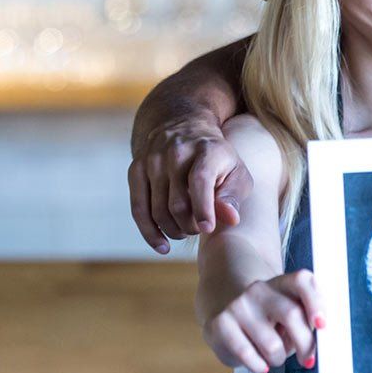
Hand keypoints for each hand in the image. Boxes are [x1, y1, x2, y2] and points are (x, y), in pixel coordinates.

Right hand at [128, 118, 253, 253]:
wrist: (184, 126)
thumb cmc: (216, 158)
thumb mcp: (235, 171)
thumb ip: (233, 196)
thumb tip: (230, 219)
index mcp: (206, 150)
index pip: (200, 180)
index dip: (203, 208)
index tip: (206, 229)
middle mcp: (176, 152)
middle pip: (178, 203)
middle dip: (189, 226)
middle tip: (197, 229)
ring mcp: (152, 160)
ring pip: (158, 210)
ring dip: (173, 230)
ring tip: (185, 231)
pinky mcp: (136, 169)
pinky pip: (138, 208)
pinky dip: (149, 232)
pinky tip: (162, 246)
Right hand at [202, 271, 323, 372]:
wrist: (228, 321)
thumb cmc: (268, 325)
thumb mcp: (289, 320)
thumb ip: (305, 325)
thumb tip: (317, 347)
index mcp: (282, 284)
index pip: (302, 281)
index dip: (315, 301)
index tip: (322, 326)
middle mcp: (260, 289)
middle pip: (291, 314)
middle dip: (305, 344)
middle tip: (307, 360)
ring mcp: (239, 305)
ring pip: (272, 344)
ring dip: (278, 359)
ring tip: (274, 357)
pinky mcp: (221, 323)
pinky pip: (248, 355)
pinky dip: (259, 366)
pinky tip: (260, 365)